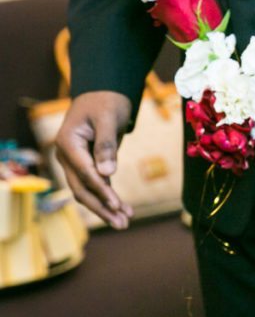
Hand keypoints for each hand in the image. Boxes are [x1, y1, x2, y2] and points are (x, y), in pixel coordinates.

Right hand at [55, 91, 132, 229]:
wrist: (103, 93)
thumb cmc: (106, 102)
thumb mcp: (108, 118)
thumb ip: (105, 145)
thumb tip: (107, 173)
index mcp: (67, 143)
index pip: (85, 172)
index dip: (101, 190)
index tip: (117, 205)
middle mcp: (66, 155)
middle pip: (81, 188)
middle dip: (101, 207)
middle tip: (122, 224)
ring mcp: (74, 161)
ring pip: (86, 191)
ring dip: (104, 207)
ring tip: (125, 223)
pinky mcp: (87, 164)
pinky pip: (95, 185)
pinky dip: (107, 198)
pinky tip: (123, 211)